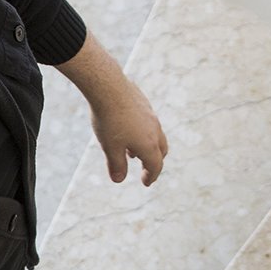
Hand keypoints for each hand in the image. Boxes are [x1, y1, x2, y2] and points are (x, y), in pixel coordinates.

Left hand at [55, 31, 168, 185]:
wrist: (109, 87)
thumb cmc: (109, 120)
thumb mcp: (110, 148)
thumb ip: (116, 165)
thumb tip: (119, 180)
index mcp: (149, 145)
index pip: (155, 166)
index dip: (151, 176)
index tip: (146, 183)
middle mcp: (154, 130)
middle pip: (161, 151)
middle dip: (154, 162)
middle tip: (146, 170)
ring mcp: (151, 116)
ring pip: (156, 136)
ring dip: (148, 147)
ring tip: (132, 153)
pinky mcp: (144, 104)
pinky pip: (149, 123)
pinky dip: (143, 133)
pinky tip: (127, 131)